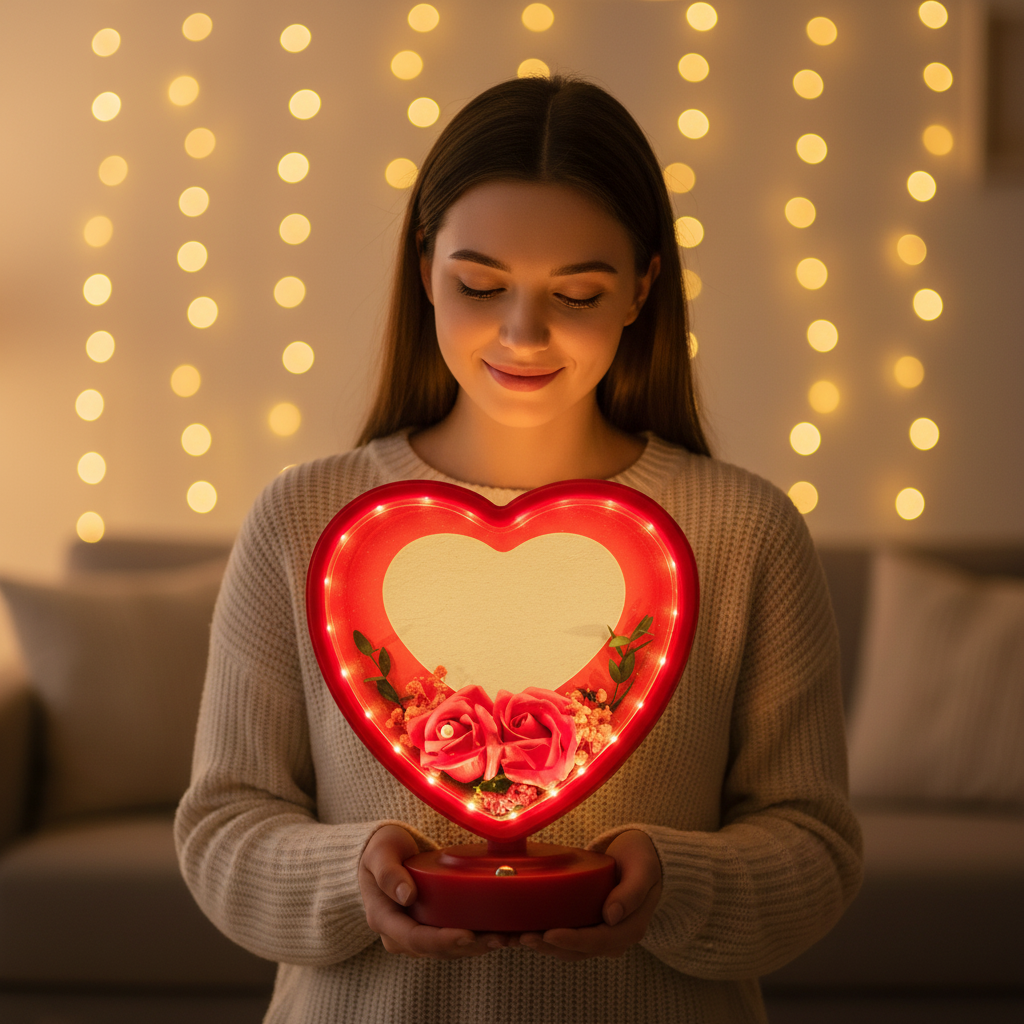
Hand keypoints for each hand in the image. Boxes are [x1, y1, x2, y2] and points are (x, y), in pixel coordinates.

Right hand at [358, 824, 509, 958]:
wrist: (381, 855)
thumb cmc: (381, 850)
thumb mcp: (380, 853)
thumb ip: (389, 872)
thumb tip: (407, 895)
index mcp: (383, 919)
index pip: (414, 938)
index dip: (442, 940)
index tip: (468, 935)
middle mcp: (399, 936)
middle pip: (437, 949)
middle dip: (470, 946)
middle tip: (500, 938)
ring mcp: (416, 936)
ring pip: (450, 950)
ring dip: (479, 946)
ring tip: (507, 937)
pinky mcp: (432, 929)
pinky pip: (455, 941)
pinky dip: (478, 939)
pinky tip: (502, 932)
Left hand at [512, 829, 661, 960]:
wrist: (643, 856)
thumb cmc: (643, 859)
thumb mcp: (642, 870)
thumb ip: (631, 892)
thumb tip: (611, 917)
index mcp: (630, 929)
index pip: (597, 941)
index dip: (572, 940)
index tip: (549, 934)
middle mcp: (614, 938)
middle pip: (578, 950)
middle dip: (548, 946)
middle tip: (522, 937)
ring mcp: (600, 934)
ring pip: (567, 948)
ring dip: (542, 945)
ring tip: (514, 937)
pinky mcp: (587, 925)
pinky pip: (564, 937)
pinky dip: (544, 937)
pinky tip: (521, 931)